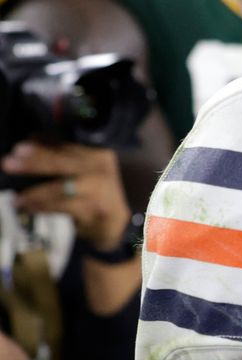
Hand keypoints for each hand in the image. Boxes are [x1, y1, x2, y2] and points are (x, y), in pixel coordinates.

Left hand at [5, 141, 133, 253]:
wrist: (113, 221)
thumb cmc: (93, 190)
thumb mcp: (83, 169)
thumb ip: (60, 153)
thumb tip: (32, 138)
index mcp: (96, 155)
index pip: (66, 148)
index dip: (42, 148)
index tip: (19, 148)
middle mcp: (100, 170)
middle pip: (63, 164)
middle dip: (35, 163)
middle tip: (9, 163)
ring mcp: (98, 191)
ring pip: (61, 189)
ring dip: (35, 194)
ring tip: (16, 198)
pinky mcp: (93, 210)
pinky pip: (62, 208)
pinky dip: (42, 208)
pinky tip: (27, 208)